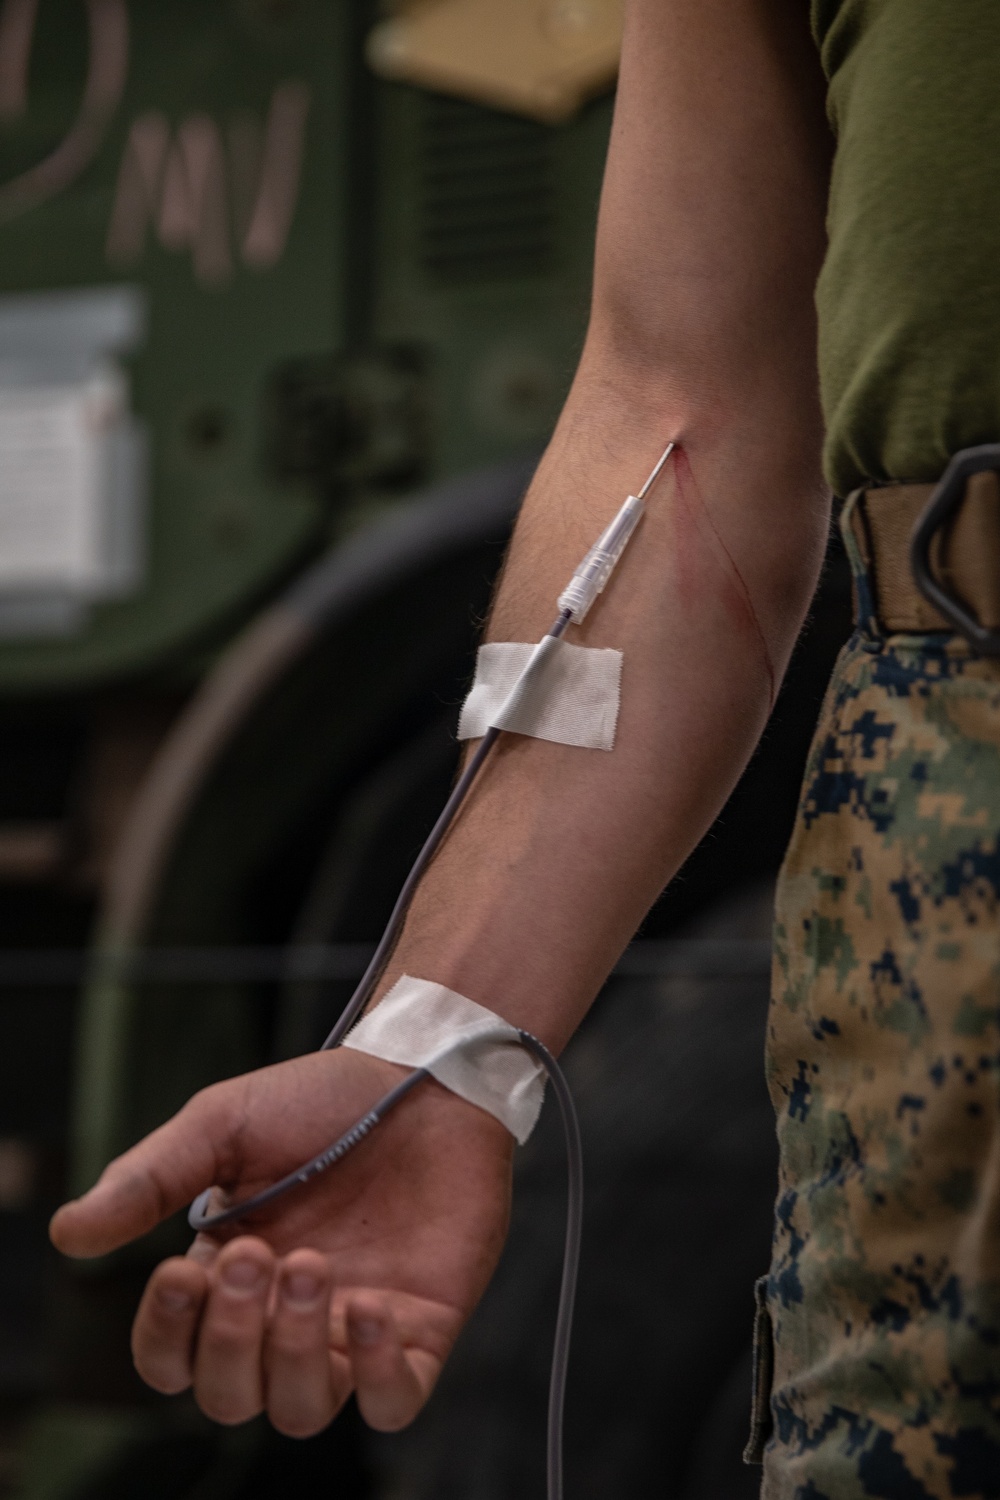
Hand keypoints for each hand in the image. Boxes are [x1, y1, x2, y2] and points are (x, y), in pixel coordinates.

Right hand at [50, 1049, 512, 1436]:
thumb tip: (68, 1232)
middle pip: (231, 1397)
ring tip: (311, 1265)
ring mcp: (352, 1330)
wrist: (423, 1076)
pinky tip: (367, 1304)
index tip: (180, 1273)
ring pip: (301, 1410)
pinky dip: (375, 1375)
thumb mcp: (224, 1125)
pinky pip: (392, 1403)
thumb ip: (151, 1179)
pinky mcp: (420, 1330)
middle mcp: (285, 1319)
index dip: (166, 1337)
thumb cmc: (321, 1100)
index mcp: (227, 1277)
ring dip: (293, 1351)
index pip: (173, 1359)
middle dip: (234, 1337)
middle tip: (259, 1255)